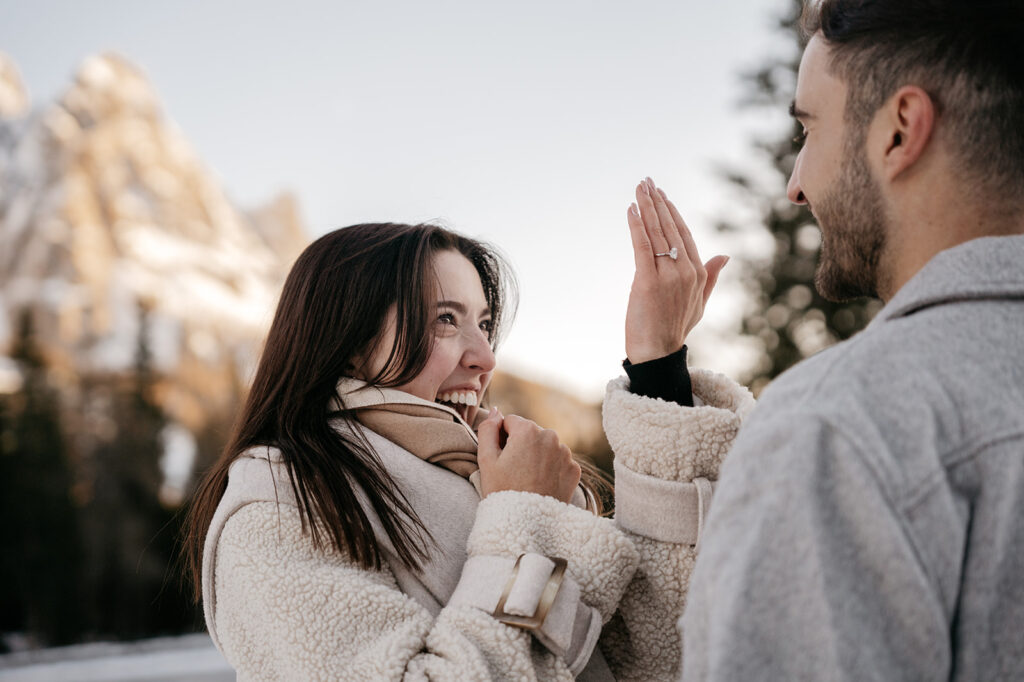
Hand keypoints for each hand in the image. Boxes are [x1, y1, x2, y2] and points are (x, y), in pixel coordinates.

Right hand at [477, 409, 580, 503]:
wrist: (527, 524)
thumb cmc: (502, 492)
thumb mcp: (486, 459)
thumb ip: (487, 429)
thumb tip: (495, 411)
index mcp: (528, 430)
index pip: (510, 422)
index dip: (502, 439)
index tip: (501, 458)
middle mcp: (550, 436)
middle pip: (529, 433)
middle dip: (521, 445)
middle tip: (513, 471)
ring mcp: (565, 454)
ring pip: (545, 446)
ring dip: (536, 456)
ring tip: (527, 479)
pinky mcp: (574, 469)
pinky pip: (558, 461)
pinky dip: (549, 468)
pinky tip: (540, 484)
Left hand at [624, 177, 728, 363]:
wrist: (657, 353)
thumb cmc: (674, 330)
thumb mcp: (699, 303)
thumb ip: (711, 277)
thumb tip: (725, 256)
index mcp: (698, 274)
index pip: (684, 234)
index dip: (672, 212)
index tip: (661, 195)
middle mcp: (686, 271)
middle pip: (670, 228)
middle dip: (657, 202)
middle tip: (647, 181)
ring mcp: (668, 275)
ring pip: (657, 233)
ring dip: (647, 206)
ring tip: (639, 187)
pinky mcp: (648, 281)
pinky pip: (642, 246)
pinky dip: (636, 225)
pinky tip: (631, 209)